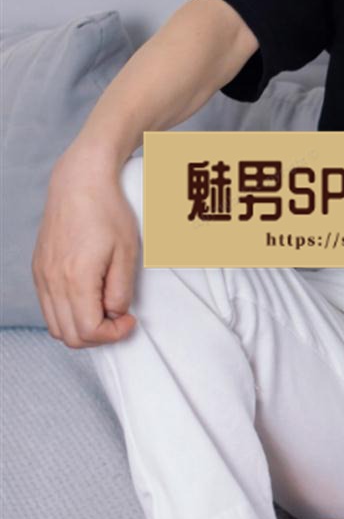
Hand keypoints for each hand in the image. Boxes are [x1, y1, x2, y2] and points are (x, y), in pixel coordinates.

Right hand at [32, 149, 139, 347]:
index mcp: (75, 278)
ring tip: (105, 309)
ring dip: (82, 328)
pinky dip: (68, 314)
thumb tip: (115, 313)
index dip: (114, 334)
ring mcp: (41, 276)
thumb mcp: (126, 252)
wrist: (79, 182)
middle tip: (119, 317)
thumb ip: (120, 290)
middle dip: (99, 336)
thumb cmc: (107, 211)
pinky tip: (88, 298)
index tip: (130, 319)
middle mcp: (52, 281)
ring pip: (55, 326)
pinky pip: (48, 308)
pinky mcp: (38, 269)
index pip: (89, 331)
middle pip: (70, 336)